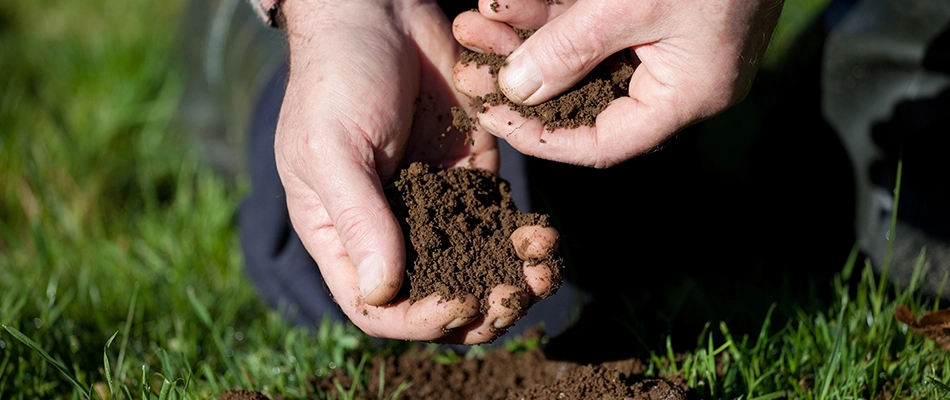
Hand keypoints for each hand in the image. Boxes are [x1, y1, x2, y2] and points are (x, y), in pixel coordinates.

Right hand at [274, 0, 558, 343]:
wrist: (377, 11)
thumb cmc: (336, 78)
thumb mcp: (333, 149)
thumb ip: (359, 219)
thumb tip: (383, 292)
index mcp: (342, 234)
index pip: (376, 307)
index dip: (417, 320)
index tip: (458, 303)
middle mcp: (389, 228)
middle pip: (434, 297)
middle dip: (478, 309)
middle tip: (514, 300)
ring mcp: (433, 202)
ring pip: (475, 265)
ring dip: (511, 280)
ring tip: (542, 274)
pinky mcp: (471, 173)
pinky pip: (499, 220)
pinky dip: (524, 237)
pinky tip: (545, 236)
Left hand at [453, 0, 783, 166]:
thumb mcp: (631, 2)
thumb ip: (571, 48)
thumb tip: (516, 89)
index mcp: (687, 95)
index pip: (602, 142)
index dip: (540, 135)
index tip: (491, 113)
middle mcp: (677, 79)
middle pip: (582, 95)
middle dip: (520, 76)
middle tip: (469, 63)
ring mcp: (666, 43)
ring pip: (581, 54)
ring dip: (526, 37)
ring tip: (475, 22)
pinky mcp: (655, 11)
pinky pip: (592, 21)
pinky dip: (552, 13)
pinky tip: (507, 3)